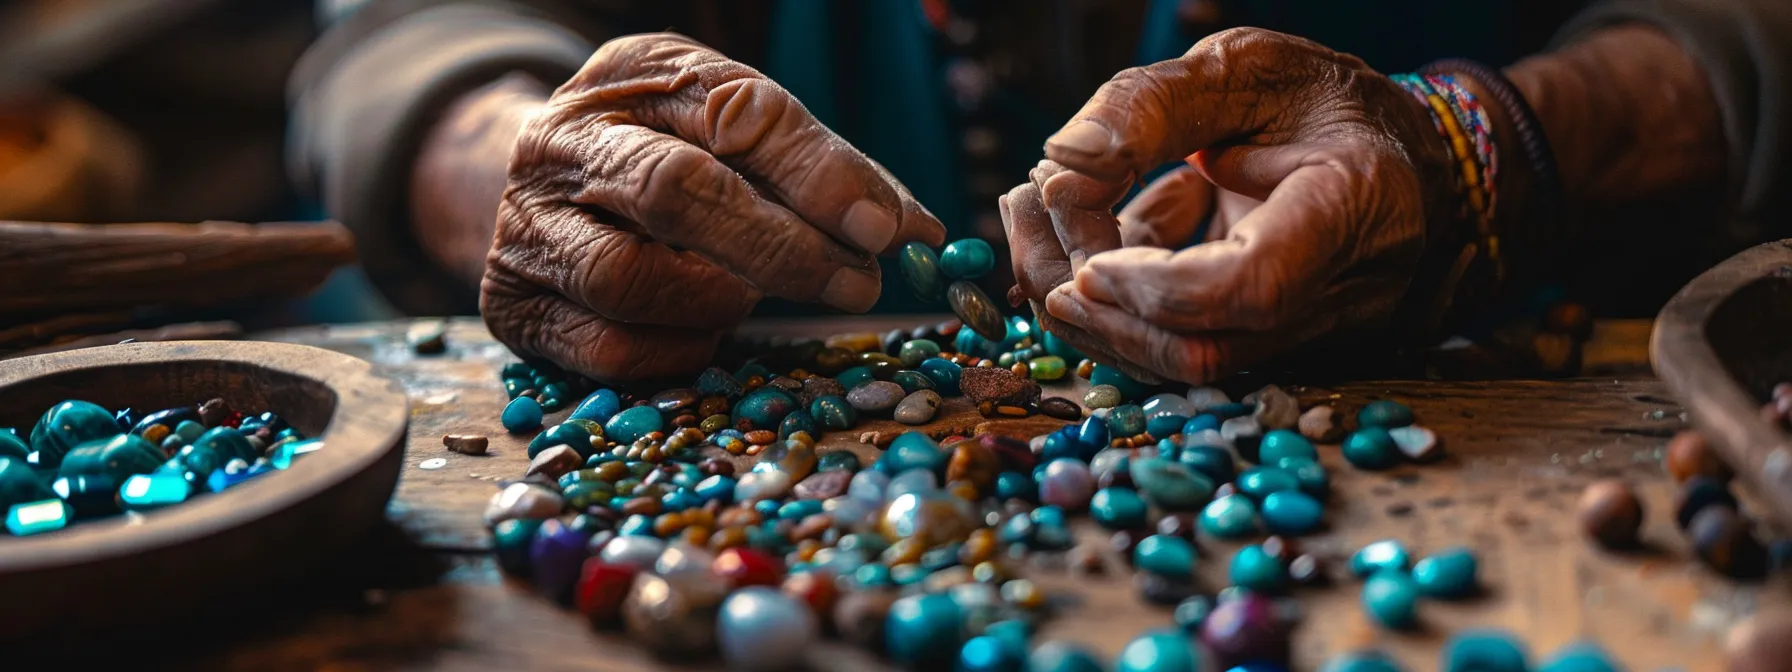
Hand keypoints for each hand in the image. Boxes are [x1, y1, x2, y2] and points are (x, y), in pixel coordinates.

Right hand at [484, 34, 943, 380]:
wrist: (543, 186)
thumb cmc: (671, 154)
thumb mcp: (739, 132)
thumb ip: (824, 174)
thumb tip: (919, 233)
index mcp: (637, 77)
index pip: (738, 112)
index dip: (819, 173)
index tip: (887, 227)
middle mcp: (567, 143)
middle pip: (676, 191)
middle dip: (780, 247)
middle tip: (856, 283)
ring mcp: (528, 226)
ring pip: (630, 279)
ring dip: (719, 299)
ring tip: (753, 299)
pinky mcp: (513, 306)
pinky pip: (609, 348)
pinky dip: (675, 348)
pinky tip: (700, 328)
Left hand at [1003, 28, 1456, 384]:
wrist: (1399, 159)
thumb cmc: (1326, 104)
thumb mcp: (1245, 66)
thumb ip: (1152, 103)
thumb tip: (1062, 161)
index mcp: (1351, 203)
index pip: (1252, 283)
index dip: (1153, 285)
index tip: (1086, 255)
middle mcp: (1338, 288)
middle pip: (1203, 346)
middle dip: (1095, 300)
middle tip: (1027, 214)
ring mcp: (1304, 331)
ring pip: (1180, 359)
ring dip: (1088, 301)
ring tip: (1034, 213)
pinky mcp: (1265, 345)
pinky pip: (1178, 343)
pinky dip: (1115, 299)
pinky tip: (1084, 232)